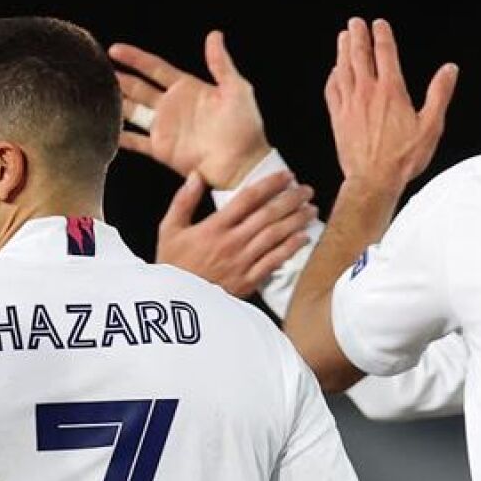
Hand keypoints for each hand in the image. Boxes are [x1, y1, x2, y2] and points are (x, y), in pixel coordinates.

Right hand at [110, 31, 271, 188]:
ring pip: (132, 111)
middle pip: (138, 88)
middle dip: (119, 79)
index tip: (114, 49)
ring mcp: (166, 128)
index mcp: (188, 88)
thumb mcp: (236, 89)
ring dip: (116, 103)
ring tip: (94, 94)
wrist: (243, 163)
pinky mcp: (162, 149)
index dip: (135, 58)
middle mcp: (173, 106)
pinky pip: (136, 141)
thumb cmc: (245, 127)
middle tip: (96, 70)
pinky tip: (104, 130)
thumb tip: (214, 35)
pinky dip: (120, 137)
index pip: (155, 68)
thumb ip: (221, 63)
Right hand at [156, 170, 316, 296]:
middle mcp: (232, 242)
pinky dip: (291, 248)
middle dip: (291, 199)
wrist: (173, 305)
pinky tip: (304, 237)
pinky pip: (274, 261)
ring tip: (311, 209)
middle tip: (307, 190)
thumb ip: (183, 201)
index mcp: (214, 227)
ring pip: (275, 236)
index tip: (286, 175)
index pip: (248, 198)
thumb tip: (197, 175)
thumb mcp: (169, 230)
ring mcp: (242, 262)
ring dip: (296, 220)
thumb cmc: (171, 265)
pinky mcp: (248, 281)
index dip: (270, 184)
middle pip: (268, 215)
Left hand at [324, 17, 457, 190]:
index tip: (379, 25)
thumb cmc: (402, 158)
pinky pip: (332, 90)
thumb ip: (439, 94)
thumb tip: (449, 70)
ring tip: (343, 37)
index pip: (384, 54)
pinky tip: (334, 72)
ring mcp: (349, 104)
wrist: (373, 180)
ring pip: (343, 69)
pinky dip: (333, 76)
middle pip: (359, 55)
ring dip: (343, 50)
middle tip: (355, 23)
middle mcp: (367, 93)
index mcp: (391, 92)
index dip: (382, 35)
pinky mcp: (338, 118)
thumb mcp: (431, 126)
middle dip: (357, 35)